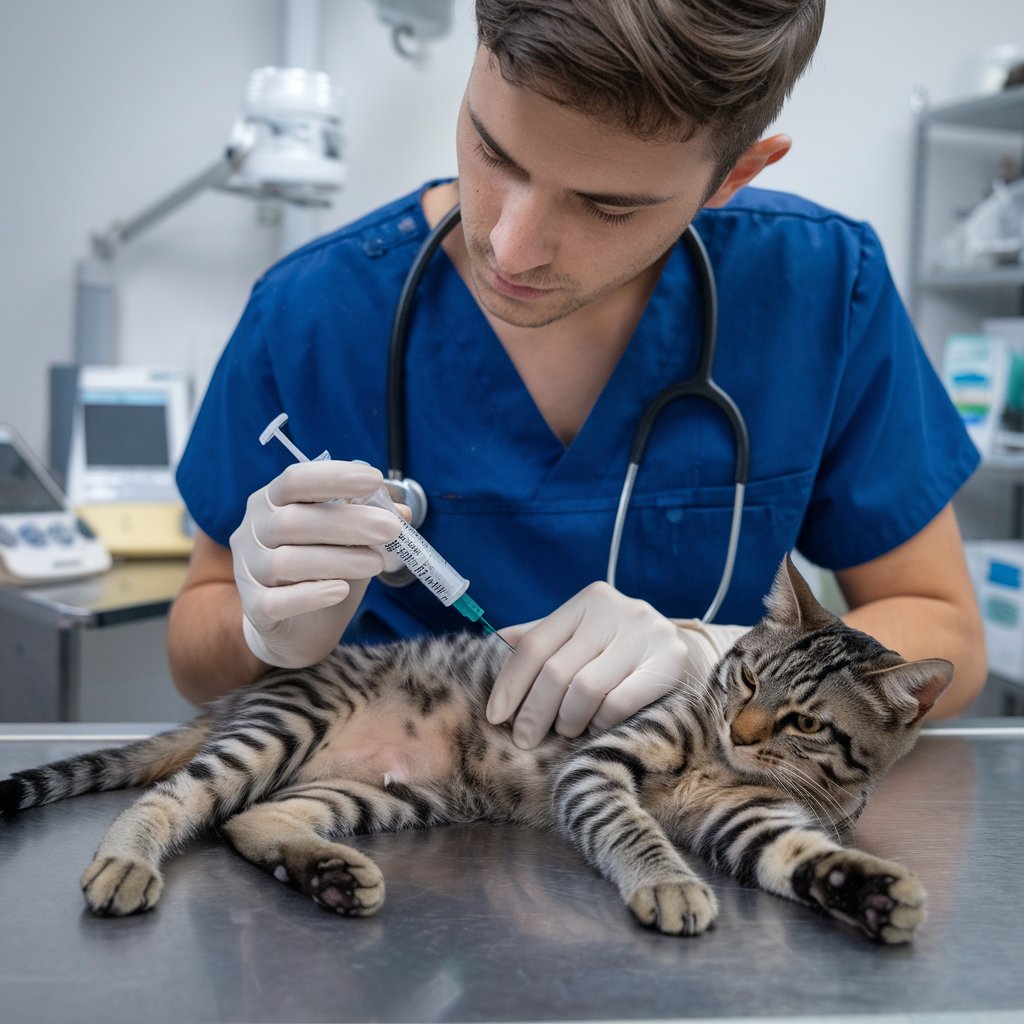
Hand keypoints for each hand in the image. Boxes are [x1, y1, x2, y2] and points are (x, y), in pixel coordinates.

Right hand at [230, 460, 403, 667]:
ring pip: (287, 562)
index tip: (374, 479)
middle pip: (294, 520)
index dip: (334, 476)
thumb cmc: (323, 569)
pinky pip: (277, 601)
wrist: (298, 626)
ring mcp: (249, 569)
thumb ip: (368, 520)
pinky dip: (311, 595)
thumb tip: (402, 511)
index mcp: (273, 501)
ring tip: (377, 564)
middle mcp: (254, 530)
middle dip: (349, 522)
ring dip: (339, 560)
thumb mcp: (348, 539)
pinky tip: (340, 591)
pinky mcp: (254, 608)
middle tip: (392, 529)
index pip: (295, 480)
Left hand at [485, 582, 727, 748]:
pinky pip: (618, 703)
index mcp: (589, 600)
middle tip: (525, 738)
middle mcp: (618, 610)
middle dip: (534, 712)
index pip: (535, 644)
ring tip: (565, 730)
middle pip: (557, 671)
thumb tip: (494, 643)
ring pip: (586, 690)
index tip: (496, 716)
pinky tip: (595, 726)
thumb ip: (542, 639)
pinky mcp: (670, 662)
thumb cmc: (617, 649)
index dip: (510, 683)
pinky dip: (600, 722)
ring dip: (568, 719)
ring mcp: (647, 634)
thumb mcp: (581, 636)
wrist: (684, 652)